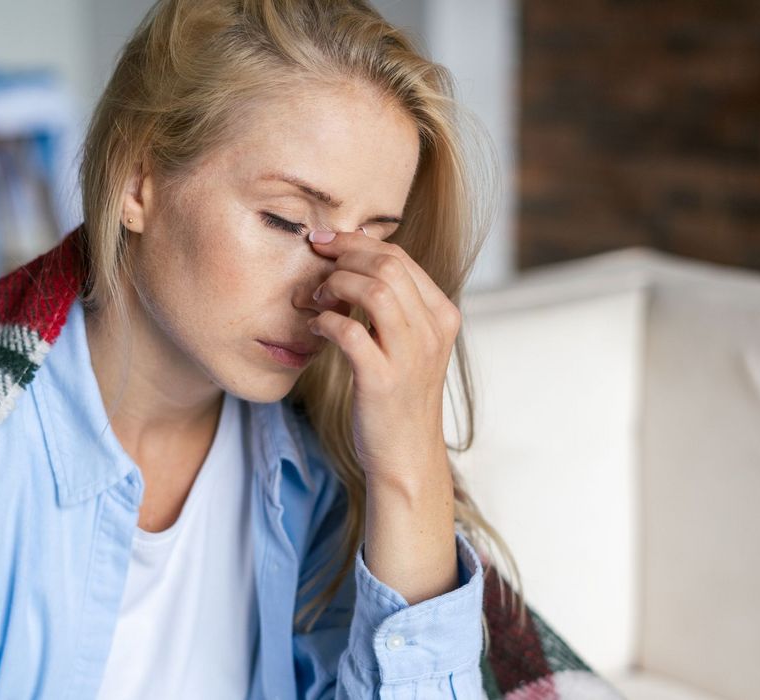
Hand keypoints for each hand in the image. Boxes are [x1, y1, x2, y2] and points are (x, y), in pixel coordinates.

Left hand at [306, 228, 461, 488]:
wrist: (406, 455)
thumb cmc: (400, 398)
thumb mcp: (411, 346)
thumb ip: (396, 307)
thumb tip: (355, 264)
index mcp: (442, 316)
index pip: (401, 258)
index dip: (359, 243)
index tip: (328, 243)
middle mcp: (432, 331)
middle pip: (389, 266)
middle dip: (345, 255)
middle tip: (317, 262)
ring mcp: (410, 356)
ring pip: (376, 291)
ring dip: (337, 284)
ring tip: (318, 297)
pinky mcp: (382, 380)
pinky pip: (350, 332)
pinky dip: (326, 322)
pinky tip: (316, 327)